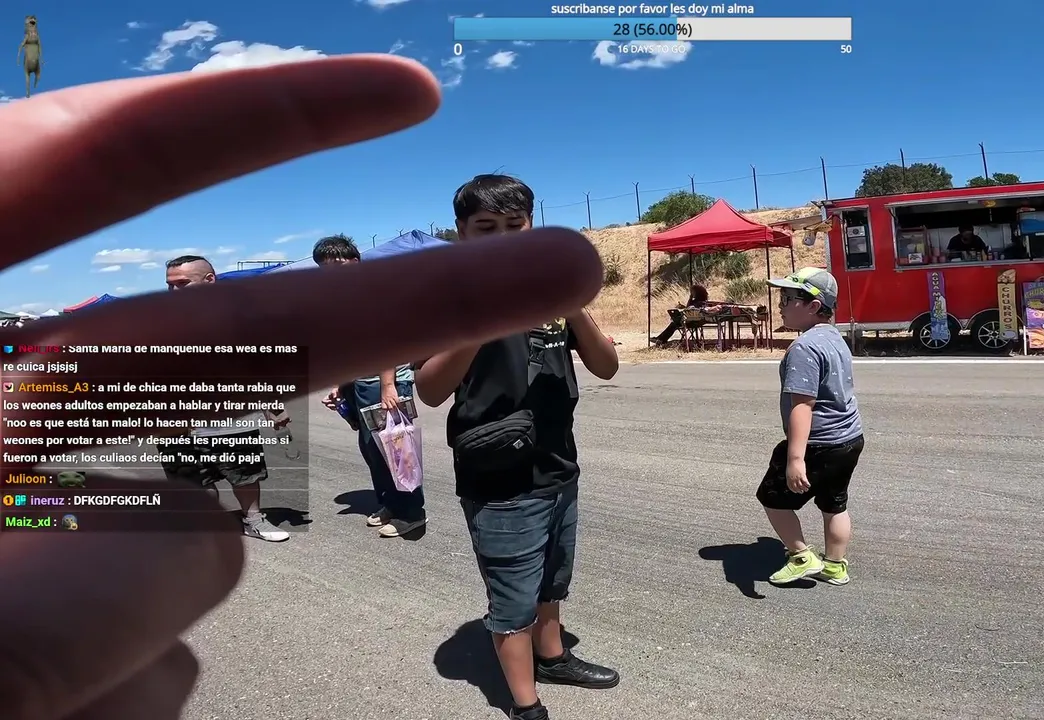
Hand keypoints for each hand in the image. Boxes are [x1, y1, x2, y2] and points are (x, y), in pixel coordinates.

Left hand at [0, 57, 602, 719]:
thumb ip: (40, 609)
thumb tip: (210, 536)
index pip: (95, 165)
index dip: (261, 116)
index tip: (414, 96)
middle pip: (233, 344)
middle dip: (415, 301)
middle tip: (569, 265)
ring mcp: (32, 536)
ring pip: (202, 559)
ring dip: (138, 642)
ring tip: (13, 713)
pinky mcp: (62, 643)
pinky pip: (163, 663)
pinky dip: (120, 703)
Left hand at [785, 457, 809, 492]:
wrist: (794, 459)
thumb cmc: (792, 463)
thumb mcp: (789, 471)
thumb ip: (791, 475)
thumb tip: (792, 478)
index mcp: (788, 478)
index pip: (790, 486)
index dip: (793, 490)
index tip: (796, 492)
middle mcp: (793, 479)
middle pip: (796, 487)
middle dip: (799, 490)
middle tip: (802, 492)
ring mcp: (797, 477)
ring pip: (801, 486)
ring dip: (804, 488)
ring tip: (806, 489)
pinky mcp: (802, 475)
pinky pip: (805, 482)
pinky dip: (807, 484)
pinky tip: (809, 485)